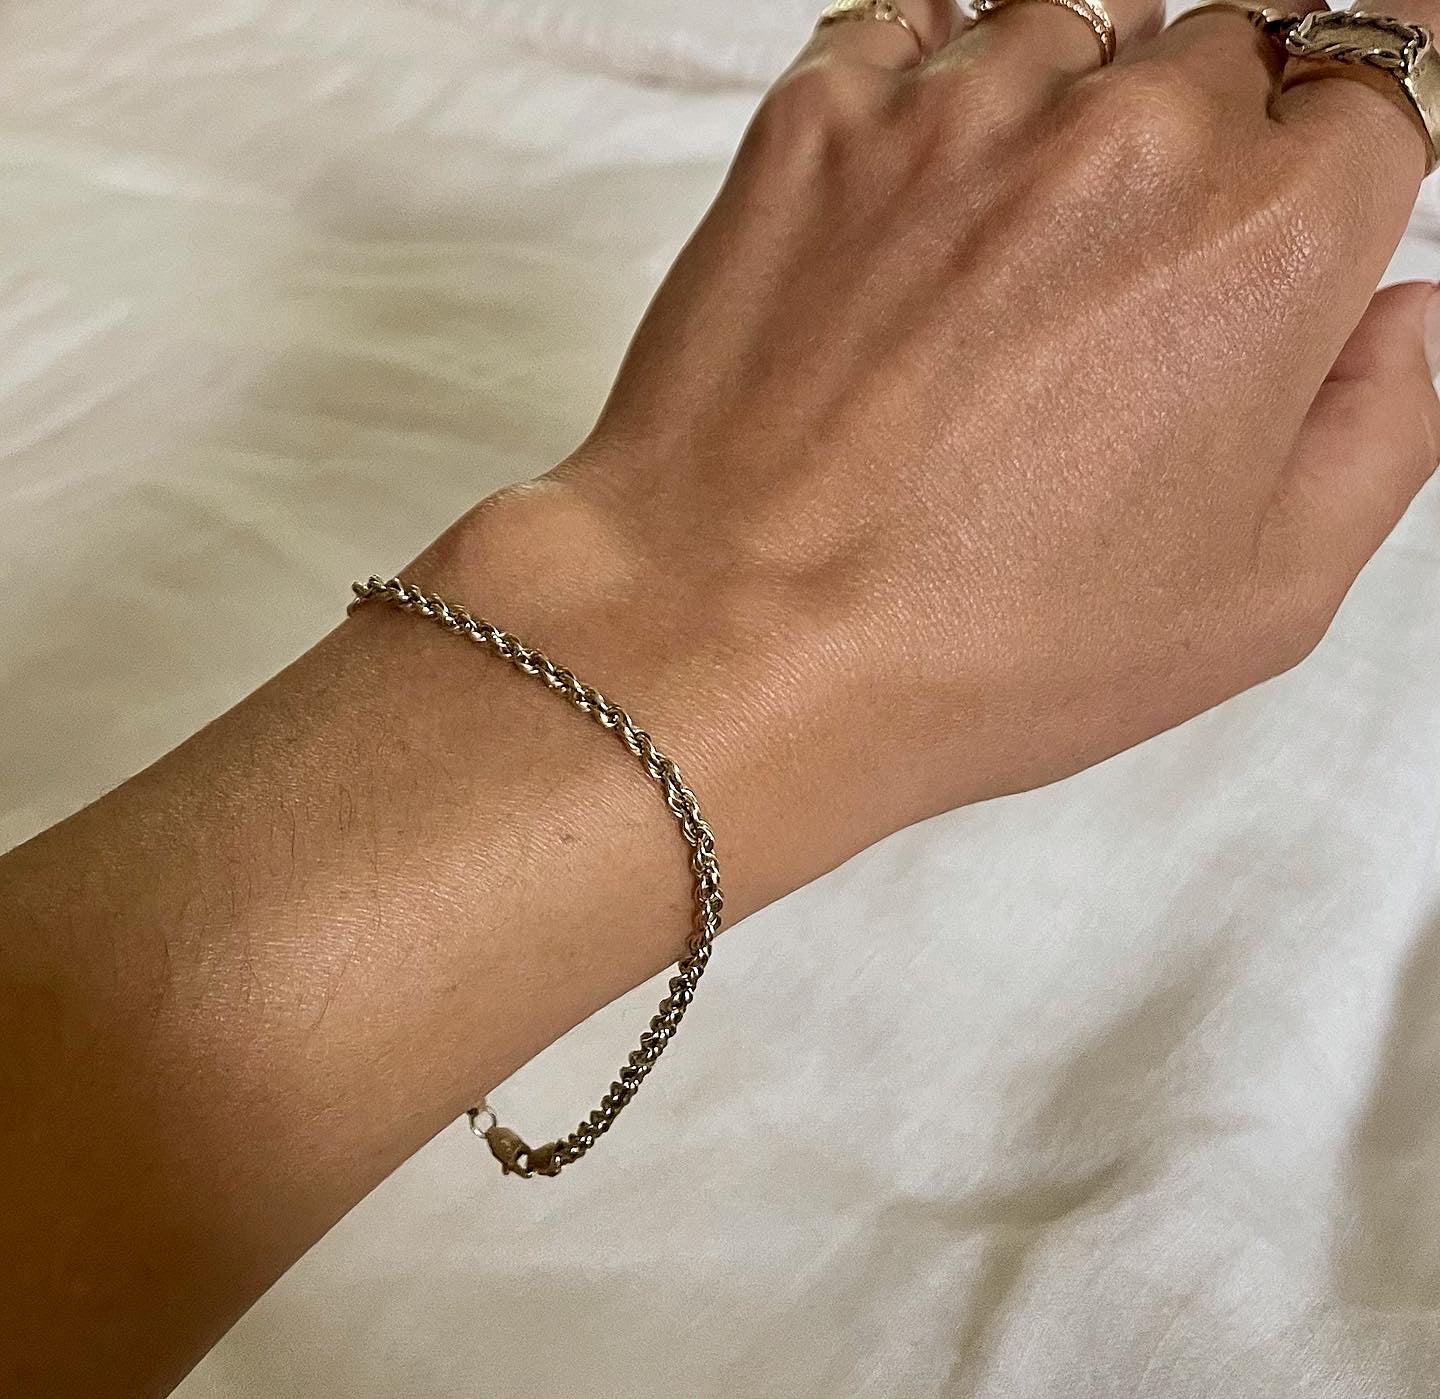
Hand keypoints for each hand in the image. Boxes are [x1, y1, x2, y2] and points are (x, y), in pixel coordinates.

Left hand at [432, 0, 1439, 904]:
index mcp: (1268, 241)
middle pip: (1226, 48)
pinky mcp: (816, 125)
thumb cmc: (981, 652)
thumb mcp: (1253, 604)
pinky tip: (920, 192)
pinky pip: (909, 31)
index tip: (1325, 137)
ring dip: (1072, 105)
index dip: (1363, 105)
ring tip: (1015, 249)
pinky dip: (933, 84)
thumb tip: (1404, 318)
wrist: (734, 639)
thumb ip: (1379, 434)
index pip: (1388, 66)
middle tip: (1139, 268)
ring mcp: (957, 116)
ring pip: (1071, 22)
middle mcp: (1125, 139)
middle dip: (1213, 136)